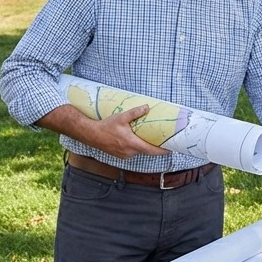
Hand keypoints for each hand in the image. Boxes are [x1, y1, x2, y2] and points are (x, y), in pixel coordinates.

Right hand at [40, 102, 167, 159]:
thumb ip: (135, 113)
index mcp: (131, 144)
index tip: (171, 149)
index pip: (151, 150)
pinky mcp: (120, 154)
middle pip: (146, 151)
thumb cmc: (105, 126)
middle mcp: (129, 152)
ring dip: (145, 146)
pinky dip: (137, 147)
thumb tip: (147, 107)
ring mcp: (124, 155)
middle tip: (164, 141)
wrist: (90, 134)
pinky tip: (138, 140)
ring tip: (152, 139)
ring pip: (139, 151)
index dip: (162, 150)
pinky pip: (132, 151)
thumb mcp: (121, 117)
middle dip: (155, 147)